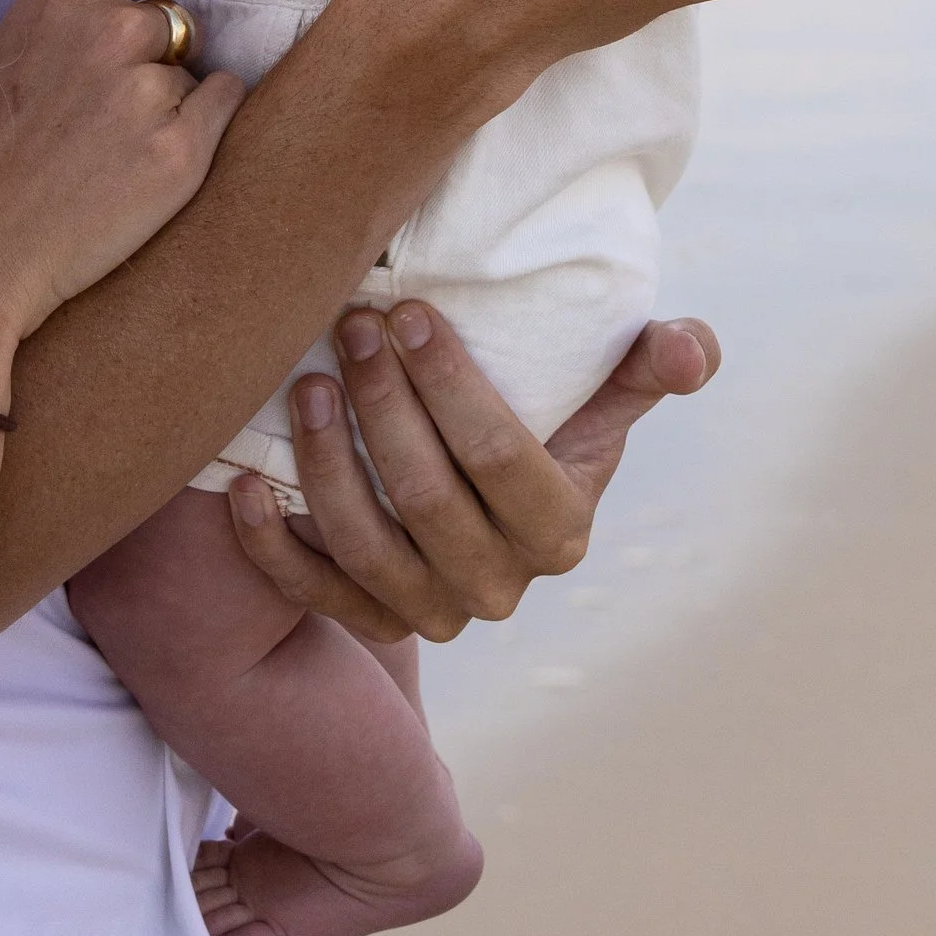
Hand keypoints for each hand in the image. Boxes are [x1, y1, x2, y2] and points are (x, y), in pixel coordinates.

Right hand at [0, 0, 240, 367]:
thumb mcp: (20, 37)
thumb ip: (87, 1)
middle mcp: (112, 28)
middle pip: (178, 16)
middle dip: (153, 55)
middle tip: (94, 109)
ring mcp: (148, 93)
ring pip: (194, 69)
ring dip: (166, 101)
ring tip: (103, 148)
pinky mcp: (180, 157)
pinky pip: (222, 110)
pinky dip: (194, 135)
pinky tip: (134, 167)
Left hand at [225, 304, 718, 643]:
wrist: (481, 504)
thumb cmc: (542, 425)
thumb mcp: (598, 400)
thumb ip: (646, 366)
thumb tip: (692, 345)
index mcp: (560, 529)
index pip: (501, 456)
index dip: (449, 384)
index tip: (405, 311)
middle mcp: (498, 587)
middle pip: (426, 499)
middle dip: (383, 406)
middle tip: (350, 325)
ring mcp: (430, 613)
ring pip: (366, 546)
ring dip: (325, 463)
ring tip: (306, 383)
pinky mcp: (369, 624)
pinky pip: (314, 594)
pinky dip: (272, 547)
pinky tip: (243, 486)